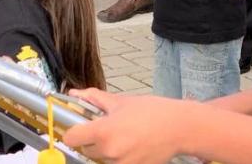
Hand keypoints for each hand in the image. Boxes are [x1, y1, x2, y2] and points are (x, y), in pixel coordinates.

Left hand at [62, 88, 188, 163]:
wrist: (179, 128)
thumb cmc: (152, 112)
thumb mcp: (120, 101)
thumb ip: (93, 98)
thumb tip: (75, 94)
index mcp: (103, 132)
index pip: (71, 138)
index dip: (72, 132)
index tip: (77, 127)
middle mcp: (109, 152)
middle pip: (86, 149)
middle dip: (92, 139)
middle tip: (106, 127)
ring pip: (101, 157)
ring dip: (106, 149)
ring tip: (123, 135)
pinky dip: (119, 156)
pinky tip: (131, 145)